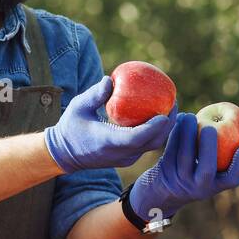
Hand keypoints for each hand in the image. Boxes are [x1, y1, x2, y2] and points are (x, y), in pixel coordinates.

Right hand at [44, 75, 175, 172]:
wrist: (64, 154)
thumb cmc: (70, 128)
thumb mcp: (78, 107)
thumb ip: (95, 94)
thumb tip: (110, 79)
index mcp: (108, 142)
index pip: (136, 138)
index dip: (153, 127)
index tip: (165, 114)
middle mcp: (120, 154)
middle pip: (152, 142)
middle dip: (168, 124)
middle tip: (173, 103)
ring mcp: (125, 159)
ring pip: (152, 145)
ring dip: (164, 129)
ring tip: (171, 107)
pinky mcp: (127, 158)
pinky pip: (146, 145)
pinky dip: (156, 132)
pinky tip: (160, 115)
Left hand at [128, 113, 238, 221]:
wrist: (163, 189)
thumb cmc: (195, 171)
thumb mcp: (210, 170)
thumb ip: (223, 152)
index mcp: (215, 186)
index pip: (233, 179)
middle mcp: (199, 187)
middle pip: (207, 169)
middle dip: (209, 146)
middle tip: (210, 127)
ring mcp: (180, 181)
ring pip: (185, 156)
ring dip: (187, 133)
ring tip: (189, 116)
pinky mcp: (165, 171)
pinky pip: (171, 149)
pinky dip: (175, 133)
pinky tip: (178, 119)